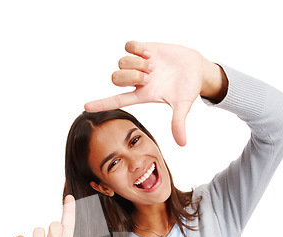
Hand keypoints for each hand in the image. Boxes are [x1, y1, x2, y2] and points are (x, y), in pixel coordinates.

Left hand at [84, 41, 218, 146]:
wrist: (196, 68)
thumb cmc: (189, 89)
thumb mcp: (183, 106)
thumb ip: (178, 123)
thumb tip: (182, 144)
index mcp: (143, 95)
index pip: (117, 101)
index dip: (102, 104)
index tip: (86, 107)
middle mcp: (137, 81)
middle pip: (115, 78)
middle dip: (130, 76)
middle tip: (148, 77)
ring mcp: (139, 64)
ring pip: (121, 62)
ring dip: (136, 63)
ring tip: (153, 65)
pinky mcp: (144, 49)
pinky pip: (129, 46)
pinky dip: (137, 49)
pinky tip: (150, 53)